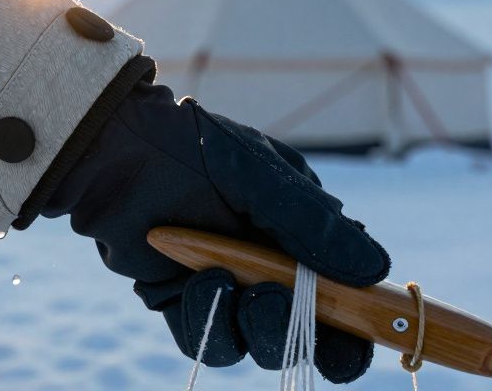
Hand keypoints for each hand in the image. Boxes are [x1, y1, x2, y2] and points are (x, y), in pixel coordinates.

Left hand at [43, 79, 390, 382]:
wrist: (117, 148)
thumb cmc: (192, 148)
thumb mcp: (259, 176)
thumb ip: (311, 225)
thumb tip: (375, 269)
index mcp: (302, 236)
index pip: (347, 301)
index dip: (358, 329)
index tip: (354, 336)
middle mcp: (269, 268)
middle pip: (306, 335)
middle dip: (297, 328)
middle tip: (273, 296)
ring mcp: (226, 286)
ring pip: (257, 343)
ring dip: (252, 325)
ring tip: (225, 280)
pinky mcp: (180, 300)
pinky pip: (207, 339)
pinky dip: (209, 322)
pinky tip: (199, 283)